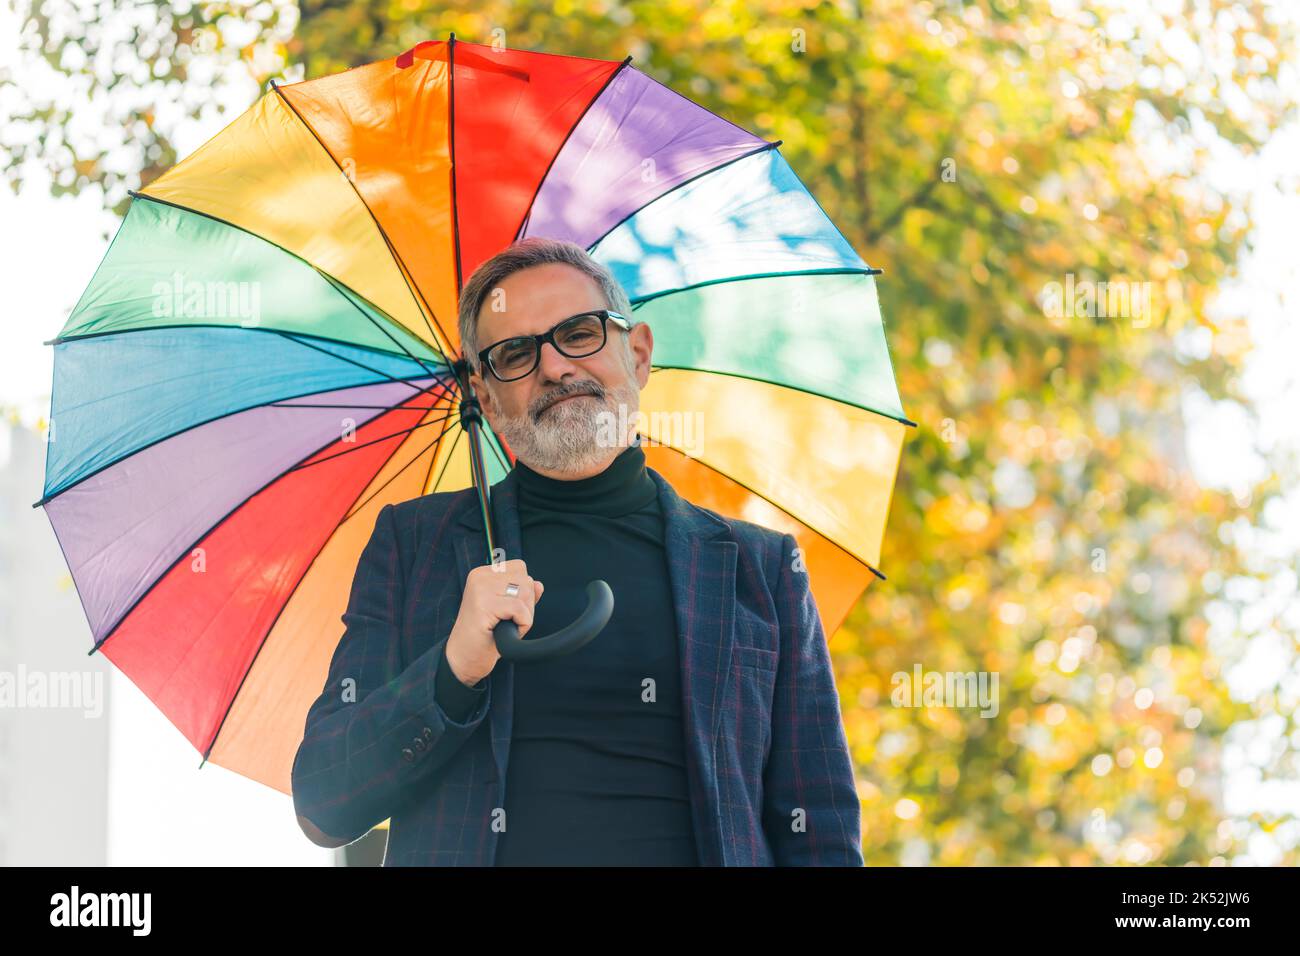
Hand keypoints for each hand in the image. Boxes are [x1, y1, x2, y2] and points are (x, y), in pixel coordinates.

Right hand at [445, 559, 542, 685]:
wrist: (463, 658)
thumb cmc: (484, 635)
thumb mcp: (506, 611)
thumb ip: (522, 596)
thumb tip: (539, 585)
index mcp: (483, 574)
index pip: (520, 568)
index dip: (523, 591)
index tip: (507, 609)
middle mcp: (480, 577)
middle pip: (526, 580)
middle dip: (526, 605)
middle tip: (506, 621)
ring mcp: (481, 590)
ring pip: (525, 593)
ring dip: (524, 615)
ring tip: (504, 625)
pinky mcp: (484, 605)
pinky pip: (520, 610)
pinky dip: (521, 625)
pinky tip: (505, 631)